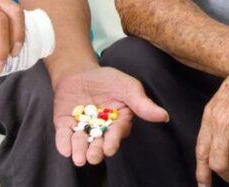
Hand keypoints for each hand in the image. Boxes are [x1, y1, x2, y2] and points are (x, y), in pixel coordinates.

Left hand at [53, 66, 168, 165]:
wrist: (80, 71)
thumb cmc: (108, 80)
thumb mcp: (128, 87)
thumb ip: (142, 103)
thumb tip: (164, 116)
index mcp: (117, 123)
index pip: (116, 134)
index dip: (113, 141)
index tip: (110, 147)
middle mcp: (100, 130)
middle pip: (98, 144)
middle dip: (96, 152)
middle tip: (93, 156)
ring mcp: (81, 129)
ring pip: (81, 143)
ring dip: (80, 151)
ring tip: (79, 157)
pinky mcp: (64, 125)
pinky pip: (63, 136)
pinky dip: (63, 143)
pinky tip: (64, 149)